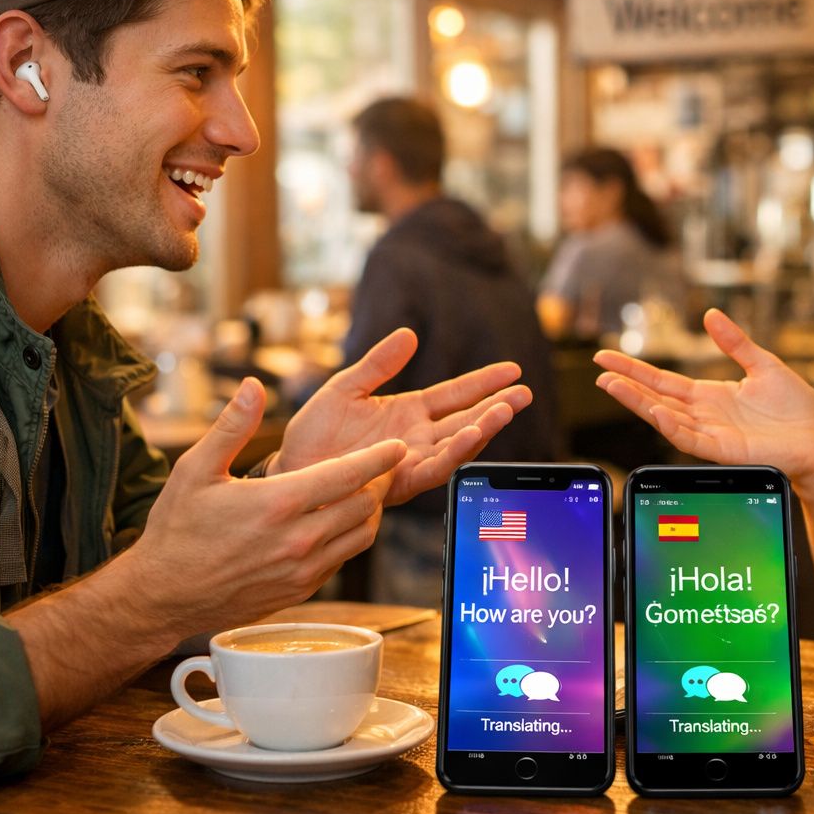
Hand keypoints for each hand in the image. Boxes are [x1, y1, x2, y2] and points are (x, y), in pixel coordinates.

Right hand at [124, 378, 406, 634]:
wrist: (163, 596)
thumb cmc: (176, 530)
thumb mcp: (195, 470)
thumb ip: (232, 426)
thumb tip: (254, 386)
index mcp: (279, 503)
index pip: (348, 475)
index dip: (379, 458)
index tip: (397, 446)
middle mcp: (298, 539)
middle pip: (365, 505)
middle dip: (376, 483)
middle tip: (375, 468)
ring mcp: (303, 569)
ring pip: (361, 536)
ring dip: (367, 512)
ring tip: (359, 493)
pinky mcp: (302, 590)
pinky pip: (342, 560)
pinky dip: (348, 539)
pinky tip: (334, 524)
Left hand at [273, 328, 531, 505]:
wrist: (289, 473)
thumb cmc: (313, 435)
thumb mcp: (344, 388)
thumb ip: (377, 364)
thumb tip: (410, 333)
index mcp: (407, 413)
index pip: (455, 394)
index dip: (483, 382)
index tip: (512, 370)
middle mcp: (416, 438)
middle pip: (466, 420)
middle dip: (496, 407)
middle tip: (524, 393)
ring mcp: (410, 461)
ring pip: (457, 445)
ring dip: (483, 429)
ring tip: (506, 410)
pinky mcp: (399, 481)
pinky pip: (434, 467)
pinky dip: (454, 452)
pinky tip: (471, 435)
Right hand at [593, 308, 813, 486]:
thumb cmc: (795, 407)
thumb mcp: (763, 364)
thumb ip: (735, 342)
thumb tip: (711, 315)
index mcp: (708, 396)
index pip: (662, 382)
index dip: (635, 370)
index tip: (607, 358)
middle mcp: (703, 416)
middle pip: (655, 398)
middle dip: (626, 386)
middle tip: (599, 372)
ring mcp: (711, 434)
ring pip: (665, 418)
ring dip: (638, 404)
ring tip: (613, 386)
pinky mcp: (724, 449)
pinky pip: (690, 438)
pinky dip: (669, 426)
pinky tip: (653, 411)